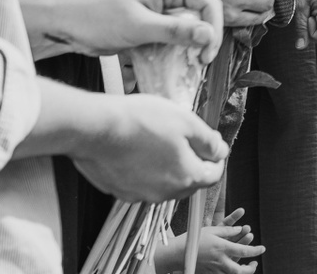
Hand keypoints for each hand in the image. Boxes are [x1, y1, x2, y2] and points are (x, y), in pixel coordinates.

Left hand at [20, 0, 222, 63]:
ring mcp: (159, 13)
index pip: (208, 3)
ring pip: (187, 32)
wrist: (64, 26)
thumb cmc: (97, 18)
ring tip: (186, 70)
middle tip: (198, 65)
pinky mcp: (150, 28)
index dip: (214, 29)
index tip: (207, 54)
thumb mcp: (139, 26)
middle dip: (203, 42)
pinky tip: (170, 69)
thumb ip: (176, 31)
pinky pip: (171, 41)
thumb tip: (209, 35)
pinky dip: (173, 55)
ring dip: (188, 51)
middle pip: (200, 18)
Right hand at [67, 94, 227, 203]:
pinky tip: (138, 150)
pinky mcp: (119, 191)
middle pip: (189, 182)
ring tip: (159, 141)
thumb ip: (207, 141)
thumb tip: (221, 151)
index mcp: (186, 177)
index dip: (216, 159)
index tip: (212, 145)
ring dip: (168, 167)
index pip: (213, 176)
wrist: (95, 129)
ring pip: (164, 184)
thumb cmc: (141, 121)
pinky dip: (145, 171)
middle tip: (186, 140)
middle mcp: (164, 193)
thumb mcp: (186, 122)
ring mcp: (139, 195)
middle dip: (193, 163)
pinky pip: (141, 183)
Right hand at [154, 211, 263, 273]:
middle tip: (254, 264)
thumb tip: (240, 229)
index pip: (244, 250)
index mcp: (222, 248)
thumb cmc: (193, 239)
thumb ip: (228, 230)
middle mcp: (219, 261)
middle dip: (249, 269)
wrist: (175, 254)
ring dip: (240, 272)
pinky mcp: (207, 273)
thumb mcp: (212, 230)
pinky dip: (229, 272)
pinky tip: (231, 268)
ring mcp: (213, 269)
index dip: (255, 250)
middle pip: (239, 271)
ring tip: (246, 267)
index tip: (262, 248)